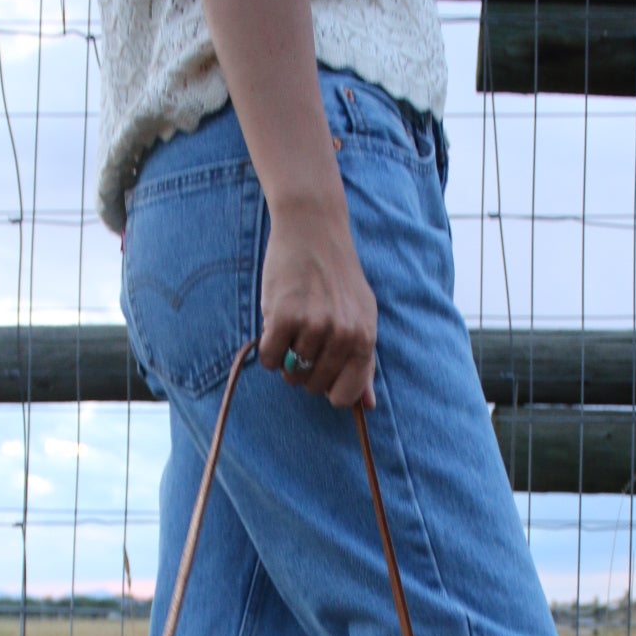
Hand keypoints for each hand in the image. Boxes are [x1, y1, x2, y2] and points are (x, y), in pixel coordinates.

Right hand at [257, 198, 376, 410]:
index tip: (322, 370)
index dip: (328, 389)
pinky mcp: (284, 316)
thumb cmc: (336, 275)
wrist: (313, 229)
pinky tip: (275, 325)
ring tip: (292, 325)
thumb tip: (368, 406)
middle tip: (304, 339)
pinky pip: (269, 358)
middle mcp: (343, 335)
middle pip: (314, 387)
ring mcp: (314, 326)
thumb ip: (364, 362)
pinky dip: (267, 349)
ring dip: (285, 356)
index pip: (345, 396)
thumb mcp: (361, 316)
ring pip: (290, 374)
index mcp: (365, 338)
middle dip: (305, 371)